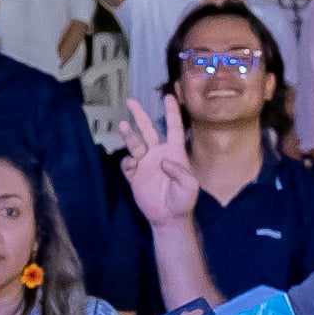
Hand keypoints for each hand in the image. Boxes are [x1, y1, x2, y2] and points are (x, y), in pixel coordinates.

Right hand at [115, 96, 200, 227]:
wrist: (168, 218)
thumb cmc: (183, 201)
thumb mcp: (190, 186)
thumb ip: (180, 172)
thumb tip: (163, 161)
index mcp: (174, 152)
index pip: (173, 127)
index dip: (171, 112)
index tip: (169, 96)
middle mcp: (158, 154)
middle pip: (148, 129)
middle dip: (140, 114)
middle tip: (131, 100)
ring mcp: (145, 163)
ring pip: (135, 143)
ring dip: (129, 135)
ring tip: (124, 126)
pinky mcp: (135, 175)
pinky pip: (127, 163)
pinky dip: (127, 161)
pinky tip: (132, 164)